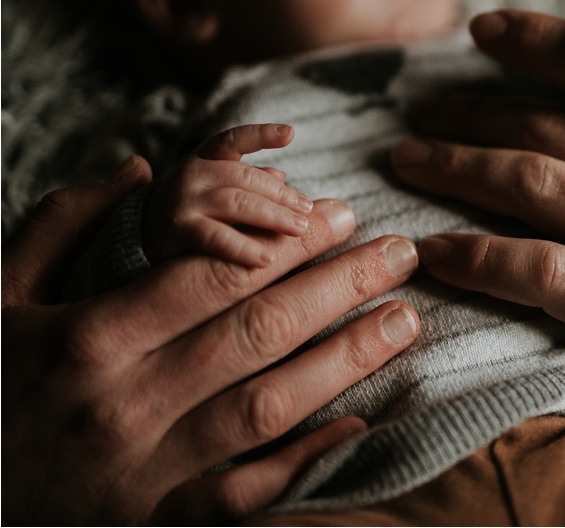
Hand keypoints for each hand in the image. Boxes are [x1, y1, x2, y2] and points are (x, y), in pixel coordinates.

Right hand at [3, 157, 420, 525]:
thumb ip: (64, 223)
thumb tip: (138, 168)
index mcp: (89, 339)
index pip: (212, 278)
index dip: (286, 243)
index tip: (340, 214)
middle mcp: (124, 406)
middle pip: (253, 336)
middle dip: (337, 288)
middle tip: (399, 251)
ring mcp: (143, 476)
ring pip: (264, 411)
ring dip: (344, 363)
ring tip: (403, 320)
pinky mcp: (152, 526)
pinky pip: (241, 498)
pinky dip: (302, 463)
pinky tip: (358, 423)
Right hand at [144, 124, 315, 267]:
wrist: (139, 239)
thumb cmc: (192, 210)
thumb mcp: (217, 189)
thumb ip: (248, 181)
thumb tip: (282, 176)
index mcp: (205, 159)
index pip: (233, 140)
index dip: (261, 134)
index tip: (290, 134)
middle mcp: (193, 174)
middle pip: (246, 178)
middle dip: (282, 195)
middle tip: (309, 211)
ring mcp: (183, 201)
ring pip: (237, 203)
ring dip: (273, 217)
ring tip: (300, 230)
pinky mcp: (177, 232)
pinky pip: (216, 238)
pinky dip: (244, 247)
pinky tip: (267, 258)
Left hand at [394, 10, 564, 426]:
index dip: (535, 42)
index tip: (482, 29)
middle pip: (550, 124)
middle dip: (473, 110)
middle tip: (420, 108)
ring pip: (535, 185)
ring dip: (459, 168)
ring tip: (408, 162)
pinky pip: (543, 272)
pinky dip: (481, 257)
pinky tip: (439, 250)